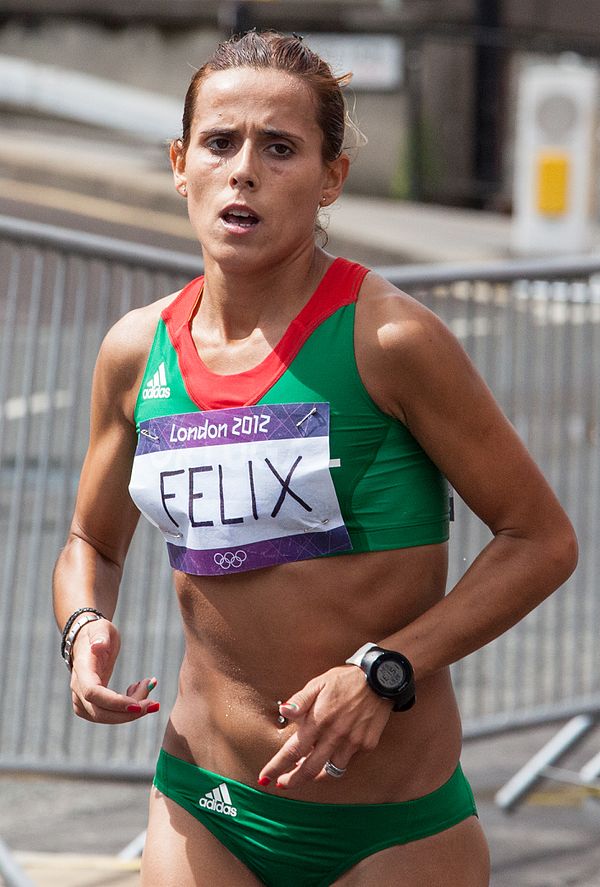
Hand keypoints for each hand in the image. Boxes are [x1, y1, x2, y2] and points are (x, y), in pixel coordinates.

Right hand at [69, 619, 159, 723]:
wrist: (87, 640)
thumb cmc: (97, 632)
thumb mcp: (101, 629)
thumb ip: (100, 637)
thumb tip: (98, 646)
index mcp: (82, 670)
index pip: (93, 693)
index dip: (115, 702)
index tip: (138, 704)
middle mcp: (78, 688)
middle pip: (99, 713)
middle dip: (128, 713)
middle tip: (153, 704)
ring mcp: (81, 699)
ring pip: (105, 717)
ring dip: (130, 712)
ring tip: (148, 687)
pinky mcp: (90, 704)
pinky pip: (108, 714)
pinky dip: (127, 709)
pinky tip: (138, 690)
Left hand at [258, 666, 393, 788]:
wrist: (380, 678)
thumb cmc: (345, 680)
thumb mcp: (318, 683)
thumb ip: (300, 701)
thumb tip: (284, 712)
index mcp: (319, 720)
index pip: (292, 750)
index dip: (277, 767)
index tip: (266, 778)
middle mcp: (335, 735)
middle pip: (309, 769)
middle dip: (293, 781)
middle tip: (283, 784)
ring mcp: (353, 742)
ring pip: (331, 771)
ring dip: (316, 773)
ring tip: (307, 768)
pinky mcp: (367, 745)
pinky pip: (348, 761)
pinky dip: (337, 761)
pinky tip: (332, 753)